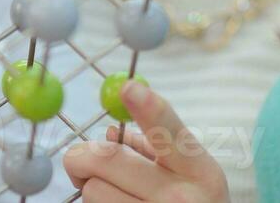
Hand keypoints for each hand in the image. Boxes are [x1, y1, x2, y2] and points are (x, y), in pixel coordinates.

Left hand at [63, 81, 230, 202]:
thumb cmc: (197, 202)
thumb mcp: (193, 173)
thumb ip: (157, 145)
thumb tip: (110, 131)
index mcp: (200, 171)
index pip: (170, 134)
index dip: (149, 108)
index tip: (129, 88)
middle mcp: (180, 198)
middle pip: (107, 160)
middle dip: (83, 155)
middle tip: (79, 159)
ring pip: (93, 191)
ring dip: (92, 188)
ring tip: (115, 193)